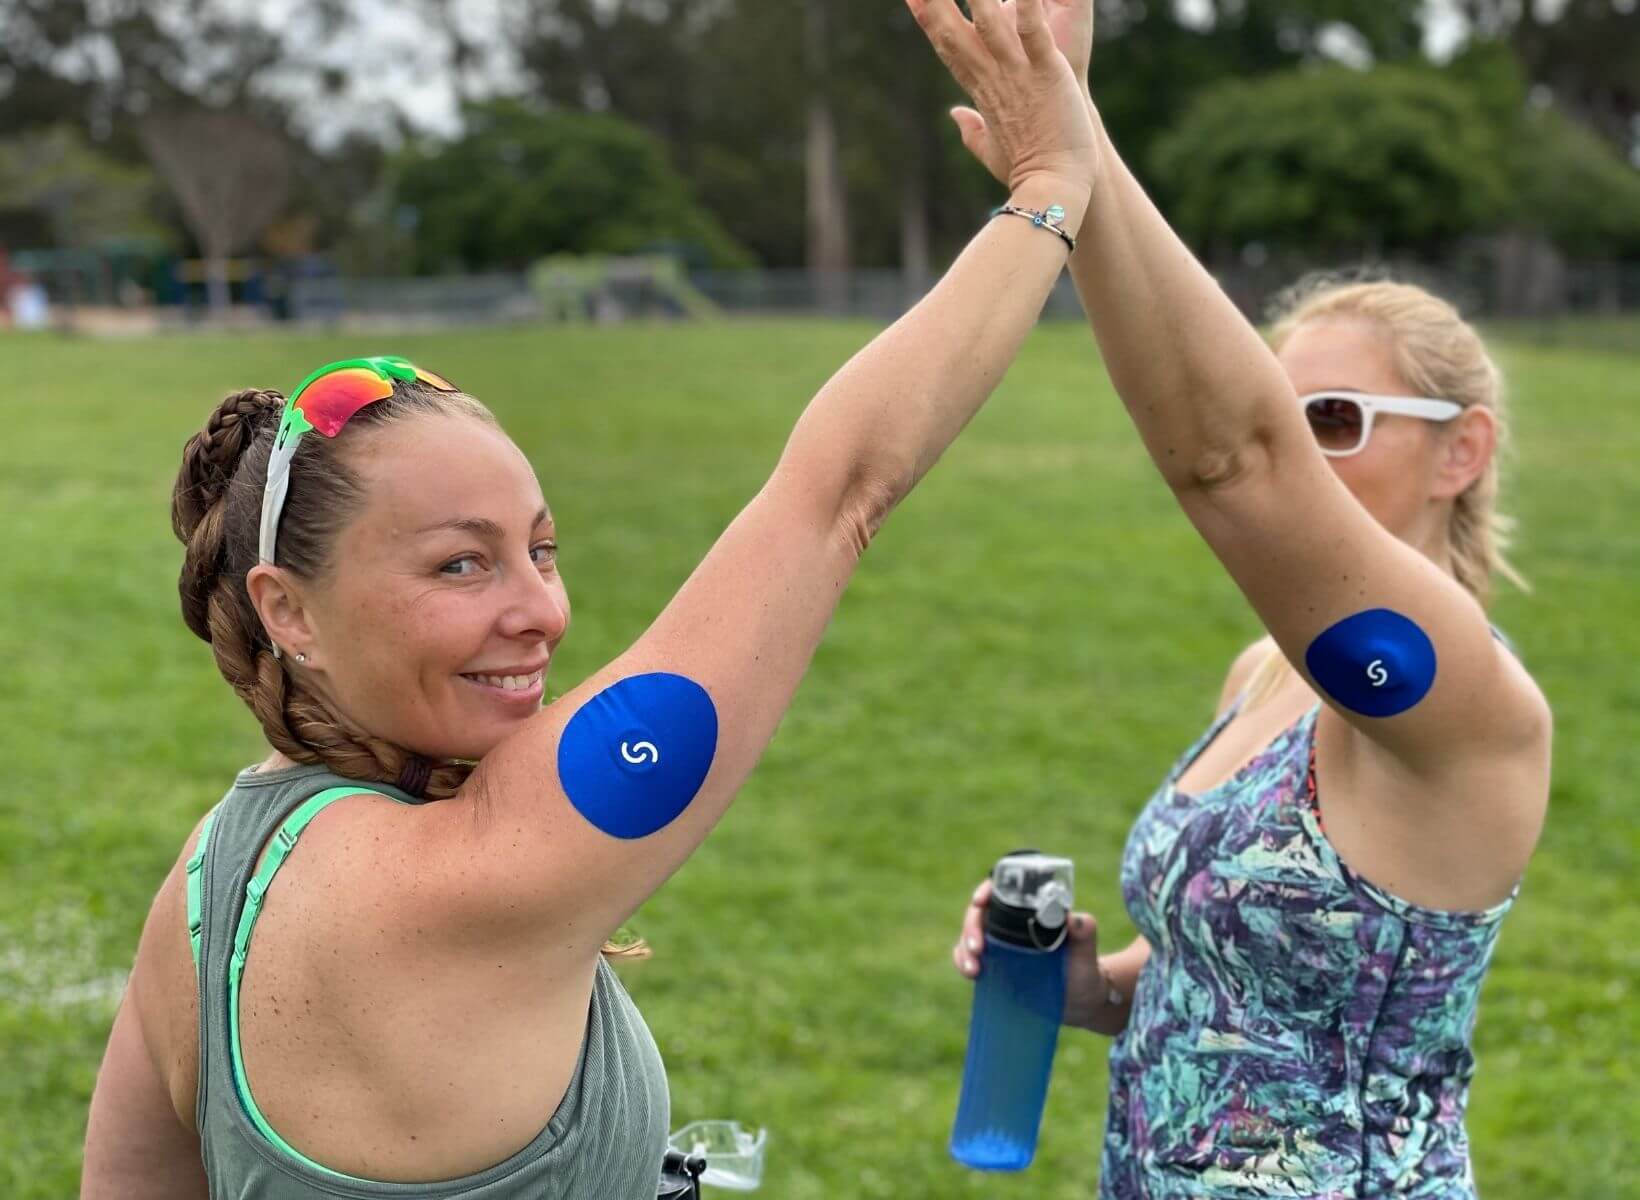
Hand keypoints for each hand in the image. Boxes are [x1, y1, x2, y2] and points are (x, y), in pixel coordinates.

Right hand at [907, 0, 1098, 200]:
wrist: (1051, 189)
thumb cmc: (1026, 172)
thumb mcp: (993, 148)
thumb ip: (971, 129)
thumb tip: (956, 116)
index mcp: (980, 89)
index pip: (946, 46)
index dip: (927, 16)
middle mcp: (992, 76)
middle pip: (953, 29)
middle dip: (935, 0)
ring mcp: (1018, 73)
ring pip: (990, 22)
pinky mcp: (1048, 72)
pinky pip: (1034, 32)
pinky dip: (1027, 7)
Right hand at [951, 878, 1118, 1030]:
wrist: (1078, 1000)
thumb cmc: (1084, 970)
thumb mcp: (1086, 953)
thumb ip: (1085, 933)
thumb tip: (1074, 918)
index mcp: (1031, 911)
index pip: (1003, 890)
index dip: (987, 890)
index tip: (979, 901)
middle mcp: (1011, 923)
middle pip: (980, 913)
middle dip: (972, 926)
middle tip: (978, 947)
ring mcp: (998, 943)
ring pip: (969, 934)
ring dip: (965, 948)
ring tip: (973, 969)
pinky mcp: (992, 963)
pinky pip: (967, 956)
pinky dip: (963, 961)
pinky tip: (972, 973)